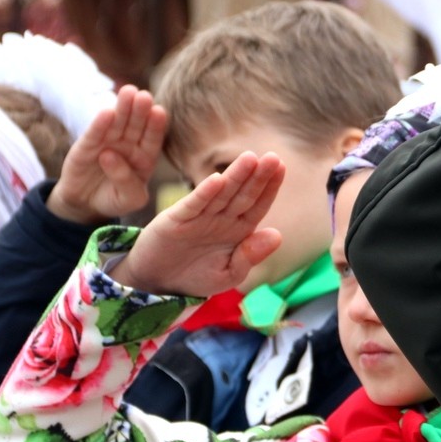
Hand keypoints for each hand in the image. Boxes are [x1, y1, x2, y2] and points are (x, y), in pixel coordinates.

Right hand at [47, 85, 165, 224]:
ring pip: (117, 124)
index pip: (152, 139)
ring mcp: (107, 143)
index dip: (155, 126)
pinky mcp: (86, 145)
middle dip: (140, 110)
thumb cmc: (114, 199)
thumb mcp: (129, 199)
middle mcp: (128, 146)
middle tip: (144, 96)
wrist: (86, 204)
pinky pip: (94, 133)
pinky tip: (106, 111)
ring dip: (122, 108)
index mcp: (144, 157)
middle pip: (136, 126)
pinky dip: (99, 123)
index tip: (159, 112)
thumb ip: (127, 182)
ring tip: (128, 91)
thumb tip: (109, 155)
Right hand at [111, 152, 284, 297]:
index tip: (282, 169)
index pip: (257, 205)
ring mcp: (198, 217)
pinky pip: (193, 205)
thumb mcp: (228, 274)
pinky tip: (217, 180)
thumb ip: (250, 256)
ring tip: (250, 158)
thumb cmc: (196, 277)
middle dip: (258, 176)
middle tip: (274, 158)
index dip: (269, 188)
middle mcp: (220, 218)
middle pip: (242, 194)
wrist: (158, 283)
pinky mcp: (176, 220)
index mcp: (237, 229)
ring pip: (220, 194)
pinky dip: (204, 194)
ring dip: (235, 176)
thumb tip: (278, 235)